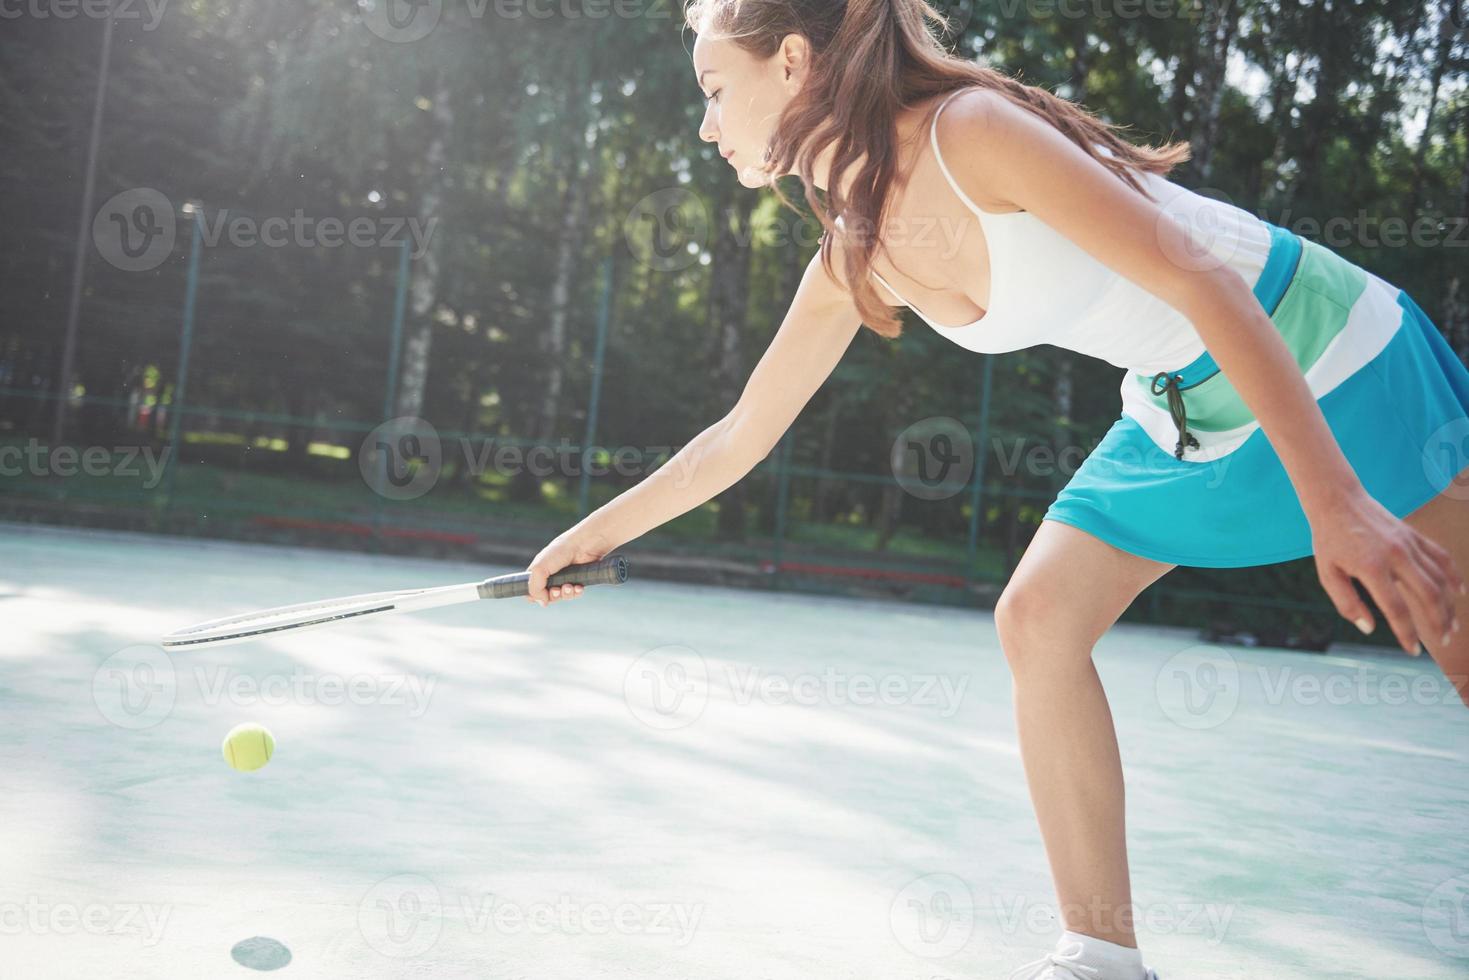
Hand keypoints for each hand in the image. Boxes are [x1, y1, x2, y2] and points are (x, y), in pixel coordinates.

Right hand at [524, 528, 612, 606]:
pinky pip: (575, 594)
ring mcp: (564, 578)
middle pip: (547, 597)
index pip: (531, 590)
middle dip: (553, 596)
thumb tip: (543, 603)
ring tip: (569, 586)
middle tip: (557, 589)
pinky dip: (576, 592)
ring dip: (566, 594)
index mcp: (538, 571)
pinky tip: (579, 586)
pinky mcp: (577, 579)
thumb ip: (535, 587)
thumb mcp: (540, 568)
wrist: (584, 545)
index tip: (541, 594)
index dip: (535, 596)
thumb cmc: (560, 551)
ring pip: (562, 596)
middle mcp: (550, 575)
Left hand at [1311, 489, 1464, 654]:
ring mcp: (1409, 544)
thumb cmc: (1329, 540)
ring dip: (1448, 605)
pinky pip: (1441, 557)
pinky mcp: (1414, 535)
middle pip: (1428, 595)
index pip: (1396, 609)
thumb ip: (1346, 603)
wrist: (1338, 500)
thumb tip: (1369, 628)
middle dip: (1439, 622)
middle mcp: (1396, 556)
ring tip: (1452, 625)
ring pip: (1439, 579)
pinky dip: (1452, 576)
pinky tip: (1458, 592)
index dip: (1407, 634)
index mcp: (1372, 568)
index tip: (1412, 651)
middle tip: (1445, 641)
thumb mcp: (1327, 574)